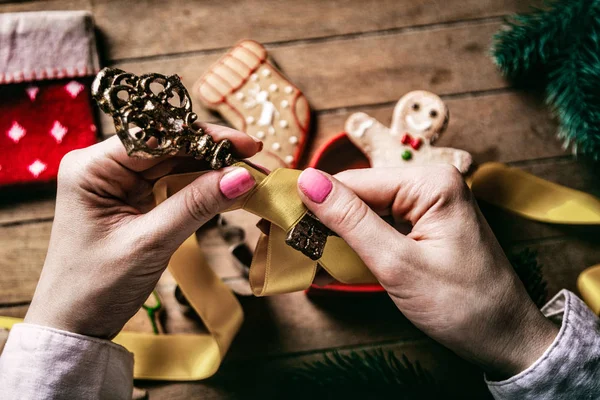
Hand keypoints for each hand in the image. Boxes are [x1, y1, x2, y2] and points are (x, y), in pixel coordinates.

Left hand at [25, 124, 260, 338]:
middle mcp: (103, 166)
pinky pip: (172, 183)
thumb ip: (196, 205)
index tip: (246, 145)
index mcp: (92, 167)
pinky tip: (228, 187)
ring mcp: (118, 182)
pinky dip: (201, 186)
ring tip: (249, 175)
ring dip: (212, 169)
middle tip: (255, 162)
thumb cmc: (97, 286)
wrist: (75, 325)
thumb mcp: (151, 243)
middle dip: (213, 153)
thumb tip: (242, 176)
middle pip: (168, 146)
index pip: (157, 136)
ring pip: (174, 163)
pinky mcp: (131, 198)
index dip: (205, 137)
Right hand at [297, 166, 558, 378]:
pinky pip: (381, 228)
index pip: (355, 182)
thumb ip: (350, 221)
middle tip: (284, 241)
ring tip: (302, 255)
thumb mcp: (397, 264)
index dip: (313, 200)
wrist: (505, 339)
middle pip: (359, 196)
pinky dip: (357, 247)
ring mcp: (429, 206)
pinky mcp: (425, 226)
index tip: (275, 217)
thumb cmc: (463, 305)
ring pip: (366, 213)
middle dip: (323, 222)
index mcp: (431, 183)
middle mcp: (431, 185)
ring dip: (336, 238)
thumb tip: (308, 182)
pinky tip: (330, 264)